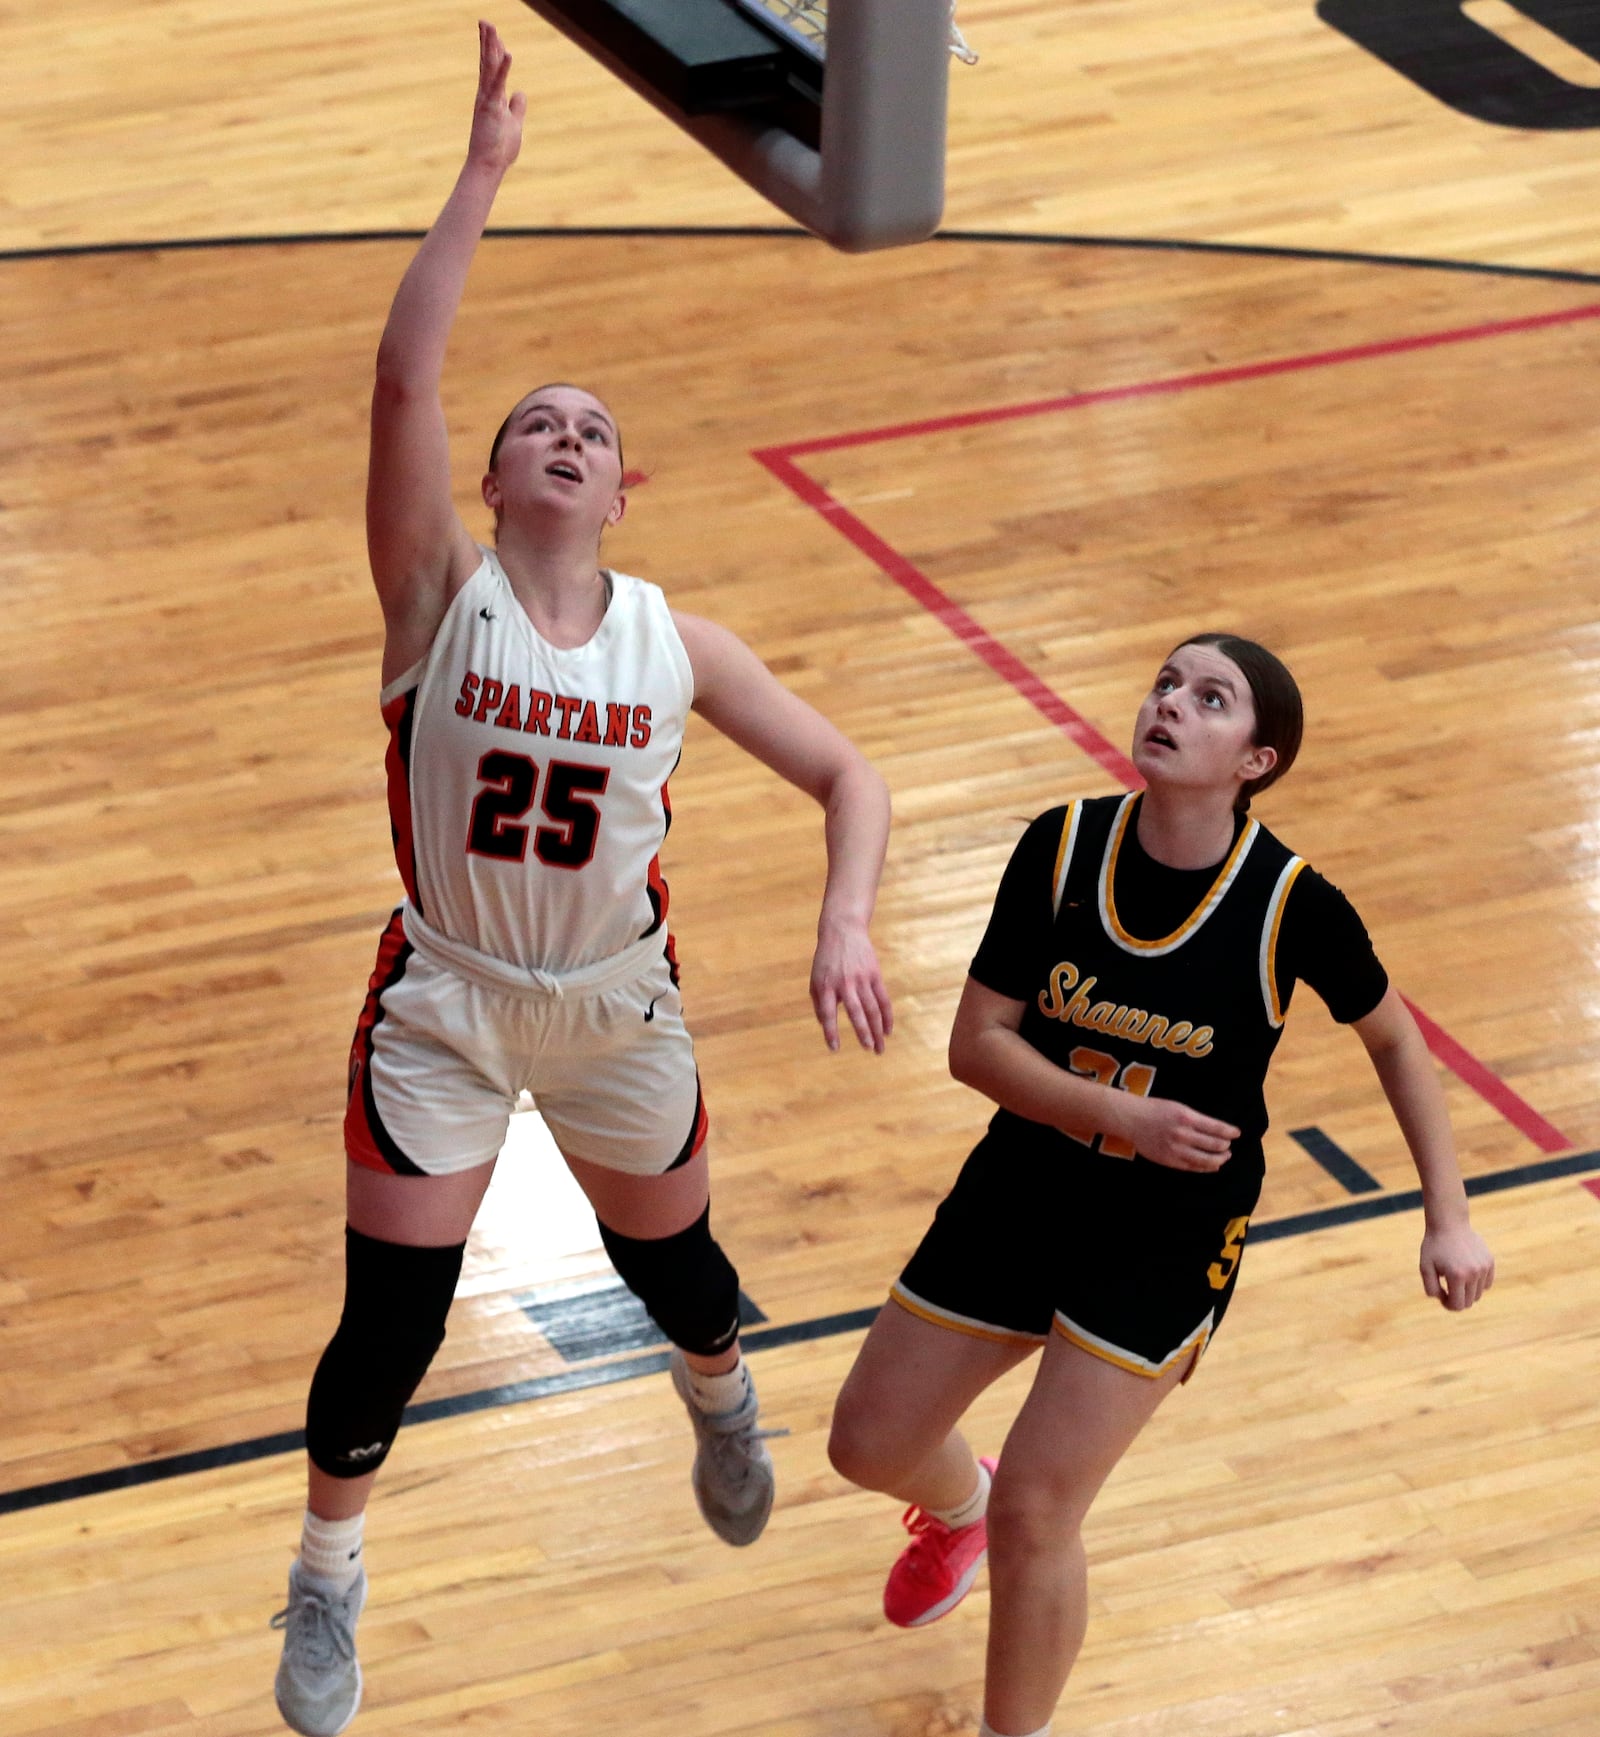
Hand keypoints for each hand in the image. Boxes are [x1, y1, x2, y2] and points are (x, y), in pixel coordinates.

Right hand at [469, 21, 524, 172]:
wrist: (488, 166)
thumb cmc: (499, 148)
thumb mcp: (514, 123)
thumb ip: (517, 107)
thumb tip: (520, 93)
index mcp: (492, 98)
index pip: (493, 70)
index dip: (495, 51)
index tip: (495, 35)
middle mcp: (487, 95)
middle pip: (488, 63)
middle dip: (487, 41)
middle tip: (485, 22)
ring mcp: (487, 100)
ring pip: (489, 68)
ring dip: (490, 46)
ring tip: (490, 27)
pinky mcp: (491, 108)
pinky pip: (498, 84)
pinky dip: (503, 68)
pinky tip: (508, 53)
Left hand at [810, 913, 892, 1053]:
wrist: (842, 931)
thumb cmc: (826, 961)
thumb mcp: (815, 979)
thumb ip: (819, 1003)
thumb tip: (825, 1025)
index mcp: (825, 986)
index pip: (828, 1013)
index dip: (831, 1032)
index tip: (834, 1048)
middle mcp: (844, 984)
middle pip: (856, 1012)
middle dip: (863, 1032)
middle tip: (869, 1049)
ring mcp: (861, 979)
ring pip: (872, 1008)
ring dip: (877, 1029)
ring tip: (879, 1048)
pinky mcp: (874, 975)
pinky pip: (883, 999)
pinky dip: (887, 1016)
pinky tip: (888, 1031)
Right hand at [1120, 1096, 1238, 1171]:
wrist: (1132, 1120)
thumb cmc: (1155, 1110)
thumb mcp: (1178, 1107)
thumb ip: (1196, 1119)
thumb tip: (1216, 1130)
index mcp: (1187, 1117)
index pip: (1217, 1127)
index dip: (1230, 1132)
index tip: (1237, 1133)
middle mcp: (1184, 1134)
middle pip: (1214, 1145)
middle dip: (1225, 1146)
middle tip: (1229, 1145)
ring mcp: (1177, 1149)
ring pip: (1206, 1160)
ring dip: (1219, 1159)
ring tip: (1224, 1156)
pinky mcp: (1170, 1160)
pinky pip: (1193, 1167)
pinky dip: (1205, 1168)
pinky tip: (1212, 1166)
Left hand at [1420, 1220, 1493, 1310]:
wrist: (1449, 1223)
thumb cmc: (1434, 1246)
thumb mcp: (1425, 1267)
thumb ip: (1431, 1288)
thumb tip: (1444, 1300)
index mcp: (1456, 1276)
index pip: (1458, 1305)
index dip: (1448, 1305)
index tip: (1442, 1296)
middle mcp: (1473, 1273)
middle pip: (1469, 1302)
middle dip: (1457, 1299)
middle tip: (1446, 1288)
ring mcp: (1484, 1268)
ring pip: (1478, 1294)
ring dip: (1467, 1291)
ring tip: (1455, 1278)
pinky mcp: (1490, 1262)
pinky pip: (1486, 1284)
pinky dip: (1477, 1284)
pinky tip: (1466, 1273)